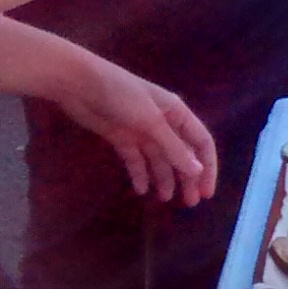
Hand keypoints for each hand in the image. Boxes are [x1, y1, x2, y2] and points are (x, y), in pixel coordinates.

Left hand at [51, 52, 217, 205]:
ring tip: (163, 198)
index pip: (200, 142)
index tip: (206, 193)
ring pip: (159, 160)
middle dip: (186, 177)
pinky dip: (139, 174)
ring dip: (164, 178)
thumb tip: (197, 171)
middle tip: (188, 204)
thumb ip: (173, 148)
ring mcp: (141, 131)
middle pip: (181, 154)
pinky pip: (136, 160)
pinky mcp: (122, 138)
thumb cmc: (121, 96)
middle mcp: (162, 123)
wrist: (81, 85)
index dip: (206, 167)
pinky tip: (140, 189)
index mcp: (176, 113)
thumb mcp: (151, 121)